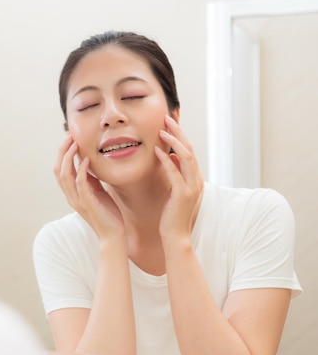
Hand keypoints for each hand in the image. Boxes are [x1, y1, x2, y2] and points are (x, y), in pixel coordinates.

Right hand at [54, 134, 124, 240]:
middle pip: (58, 169)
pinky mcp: (87, 203)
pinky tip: (88, 160)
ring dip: (69, 157)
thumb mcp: (97, 191)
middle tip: (69, 136)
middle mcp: (70, 196)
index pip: (60, 169)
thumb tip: (88, 162)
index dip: (62, 153)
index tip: (70, 138)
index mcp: (71, 192)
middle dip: (62, 151)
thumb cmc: (107, 213)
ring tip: (75, 144)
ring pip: (65, 175)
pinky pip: (80, 184)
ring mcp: (77, 200)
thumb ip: (90, 179)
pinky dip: (81, 170)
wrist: (113, 234)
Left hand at [155, 115, 203, 241]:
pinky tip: (157, 150)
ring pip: (186, 157)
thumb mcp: (173, 189)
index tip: (169, 122)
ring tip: (161, 130)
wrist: (175, 236)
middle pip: (189, 149)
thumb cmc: (171, 214)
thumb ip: (174, 173)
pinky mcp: (183, 194)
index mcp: (194, 178)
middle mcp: (196, 180)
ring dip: (173, 142)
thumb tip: (170, 156)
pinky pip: (175, 173)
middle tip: (167, 118)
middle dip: (178, 132)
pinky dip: (166, 160)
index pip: (188, 151)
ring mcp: (192, 187)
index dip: (180, 135)